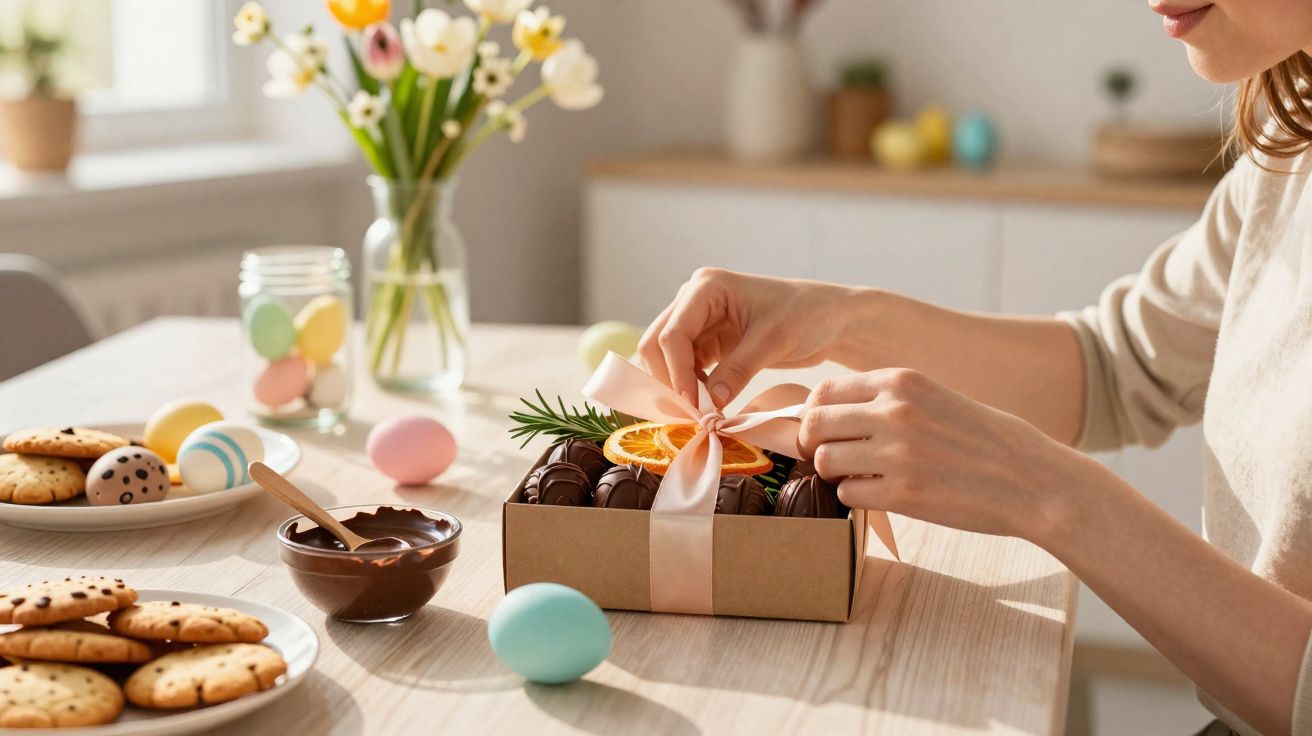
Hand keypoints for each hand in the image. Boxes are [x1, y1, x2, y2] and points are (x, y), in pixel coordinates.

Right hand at [639, 268, 855, 406]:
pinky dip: (690, 388)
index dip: (676, 373)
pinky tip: (708, 404)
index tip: (694, 407)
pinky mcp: (708, 342)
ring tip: (700, 413)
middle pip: (656, 344)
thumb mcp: (773, 341)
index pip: (672, 334)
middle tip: (689, 415)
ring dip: (677, 386)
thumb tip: (707, 406)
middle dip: (668, 380)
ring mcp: (698, 321)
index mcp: (707, 287)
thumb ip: (737, 371)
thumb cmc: (807, 315)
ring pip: (665, 358)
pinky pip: (685, 368)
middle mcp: (694, 300)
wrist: (829, 318)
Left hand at [798, 368, 1095, 542]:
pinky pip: (847, 494)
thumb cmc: (986, 441)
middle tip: (834, 458)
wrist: (1033, 480)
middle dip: (816, 444)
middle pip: (814, 425)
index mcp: (902, 381)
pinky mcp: (903, 494)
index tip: (827, 431)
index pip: (824, 391)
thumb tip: (834, 411)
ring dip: (836, 474)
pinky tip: (881, 495)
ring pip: (825, 461)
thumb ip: (890, 399)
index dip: (817, 414)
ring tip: (861, 477)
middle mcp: (894, 411)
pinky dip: (856, 498)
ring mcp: (897, 453)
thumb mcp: (937, 398)